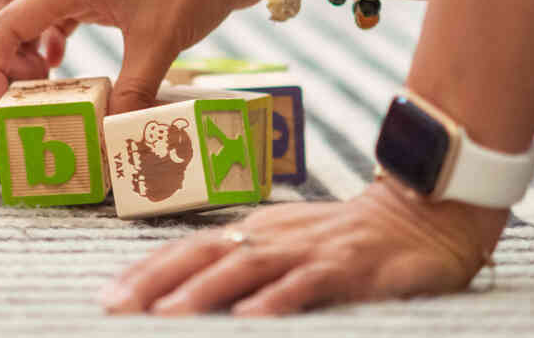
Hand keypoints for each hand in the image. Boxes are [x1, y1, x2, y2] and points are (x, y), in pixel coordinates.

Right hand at [0, 0, 289, 112]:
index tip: (2, 106)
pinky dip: (51, 40)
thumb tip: (110, 134)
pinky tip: (66, 65)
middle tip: (26, 94)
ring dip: (26, 48)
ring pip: (31, 11)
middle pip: (4, 10)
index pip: (5, 22)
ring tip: (46, 86)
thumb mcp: (163, 42)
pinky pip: (60, 12)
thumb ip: (133, 90)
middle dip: (3, 55)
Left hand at [100, 180, 502, 313]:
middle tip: (115, 308)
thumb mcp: (291, 248)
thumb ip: (249, 266)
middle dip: (154, 282)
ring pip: (244, 268)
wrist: (424, 215)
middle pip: (201, 254)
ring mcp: (307, 250)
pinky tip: (251, 318)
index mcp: (253, 231)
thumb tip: (194, 295)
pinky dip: (276, 301)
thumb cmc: (348, 241)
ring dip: (202, 293)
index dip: (145, 272)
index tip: (109, 297)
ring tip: (165, 317)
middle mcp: (270, 236)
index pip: (187, 249)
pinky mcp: (347, 268)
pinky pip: (306, 285)